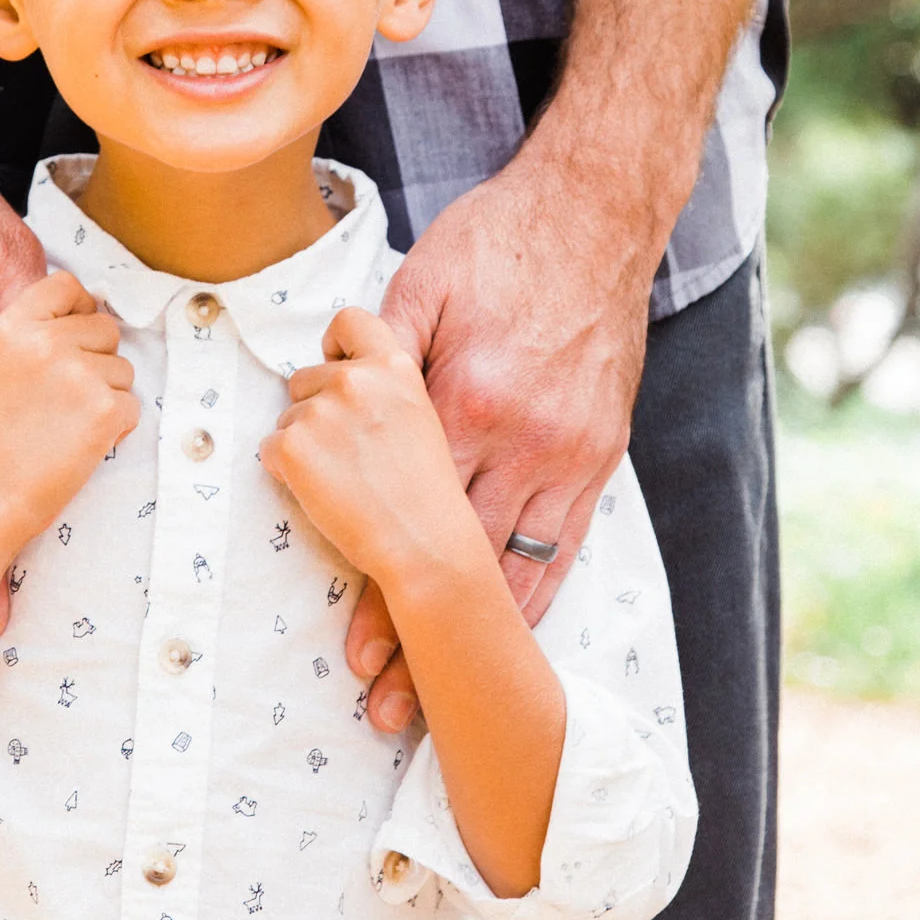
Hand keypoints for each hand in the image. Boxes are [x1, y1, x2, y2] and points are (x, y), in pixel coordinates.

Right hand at [0, 272, 140, 552]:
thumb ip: (31, 337)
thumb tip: (87, 311)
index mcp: (10, 327)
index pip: (65, 285)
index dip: (80, 308)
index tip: (76, 338)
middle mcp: (43, 341)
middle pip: (104, 328)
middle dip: (96, 362)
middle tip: (62, 404)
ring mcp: (76, 373)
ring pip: (123, 370)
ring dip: (105, 400)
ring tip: (62, 431)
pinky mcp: (102, 409)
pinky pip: (132, 407)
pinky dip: (115, 431)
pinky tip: (77, 449)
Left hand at [260, 309, 490, 589]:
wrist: (425, 543)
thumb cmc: (426, 491)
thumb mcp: (419, 416)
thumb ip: (382, 388)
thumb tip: (339, 374)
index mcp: (394, 366)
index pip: (349, 320)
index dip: (336, 345)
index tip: (337, 369)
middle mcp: (355, 379)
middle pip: (305, 378)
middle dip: (315, 410)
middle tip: (350, 454)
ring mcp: (320, 411)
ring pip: (287, 418)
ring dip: (303, 445)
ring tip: (345, 478)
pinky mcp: (292, 446)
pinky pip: (271, 450)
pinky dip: (287, 472)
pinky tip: (324, 492)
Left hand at [348, 147, 657, 730]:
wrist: (594, 217)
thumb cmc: (498, 241)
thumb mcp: (421, 282)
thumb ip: (374, 347)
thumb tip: (321, 387)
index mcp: (458, 398)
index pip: (406, 514)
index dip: (378, 589)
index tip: (355, 651)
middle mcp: (513, 436)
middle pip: (455, 557)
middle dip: (419, 636)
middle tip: (386, 701)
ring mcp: (561, 449)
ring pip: (510, 561)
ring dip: (478, 637)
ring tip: (442, 698)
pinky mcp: (598, 452)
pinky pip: (566, 541)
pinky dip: (537, 595)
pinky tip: (512, 639)